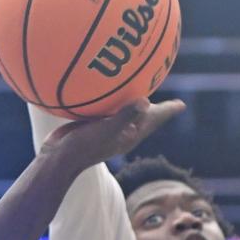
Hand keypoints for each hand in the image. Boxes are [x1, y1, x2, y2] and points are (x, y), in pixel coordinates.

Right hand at [42, 97, 185, 176]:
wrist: (58, 158)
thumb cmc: (84, 146)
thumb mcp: (106, 130)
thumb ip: (125, 116)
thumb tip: (146, 101)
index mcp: (131, 134)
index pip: (155, 119)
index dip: (168, 111)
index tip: (182, 105)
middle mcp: (121, 131)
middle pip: (142, 114)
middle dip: (153, 104)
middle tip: (161, 90)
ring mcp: (106, 128)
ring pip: (122, 108)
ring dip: (129, 96)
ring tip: (136, 85)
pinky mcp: (92, 123)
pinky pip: (104, 105)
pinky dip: (107, 95)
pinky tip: (101, 81)